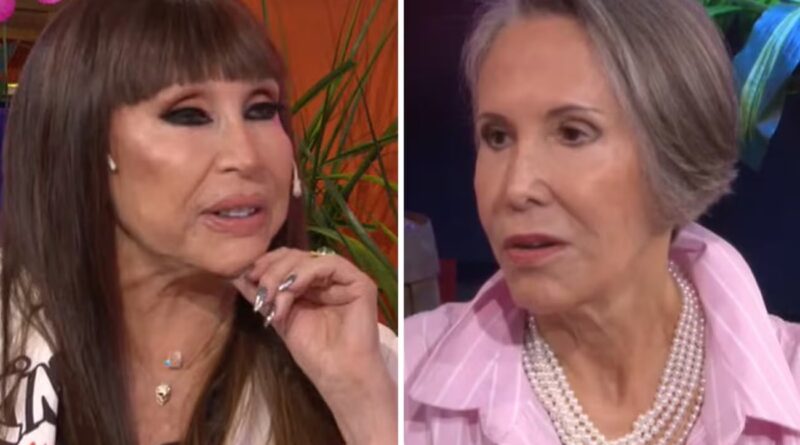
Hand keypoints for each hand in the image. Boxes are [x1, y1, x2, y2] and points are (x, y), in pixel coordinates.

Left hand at [231, 247, 396, 444]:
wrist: (337, 374)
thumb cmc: (312, 352)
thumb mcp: (279, 317)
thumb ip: (263, 294)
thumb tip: (235, 274)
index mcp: (312, 283)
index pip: (287, 259)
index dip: (266, 263)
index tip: (247, 276)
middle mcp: (329, 277)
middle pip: (296, 255)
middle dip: (272, 270)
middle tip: (260, 291)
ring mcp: (345, 279)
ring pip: (309, 258)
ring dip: (284, 275)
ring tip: (274, 299)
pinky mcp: (360, 283)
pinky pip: (329, 264)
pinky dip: (305, 273)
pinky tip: (291, 289)